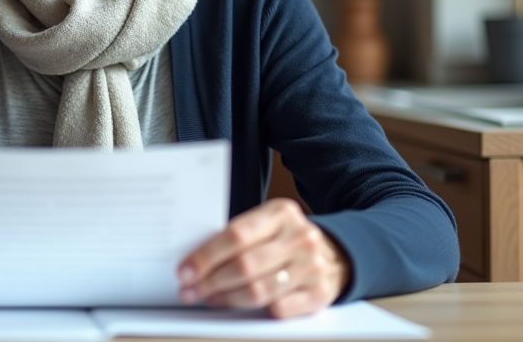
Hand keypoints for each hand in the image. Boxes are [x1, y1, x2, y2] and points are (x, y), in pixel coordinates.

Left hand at [177, 198, 350, 318]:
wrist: (338, 254)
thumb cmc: (288, 239)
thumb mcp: (269, 224)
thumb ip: (240, 236)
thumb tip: (195, 261)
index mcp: (281, 213)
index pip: (236, 235)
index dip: (206, 256)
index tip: (185, 270)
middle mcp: (299, 237)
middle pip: (244, 265)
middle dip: (210, 281)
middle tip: (189, 290)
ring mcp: (312, 266)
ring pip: (258, 290)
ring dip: (226, 298)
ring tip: (208, 298)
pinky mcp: (319, 293)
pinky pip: (278, 308)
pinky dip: (253, 311)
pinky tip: (237, 306)